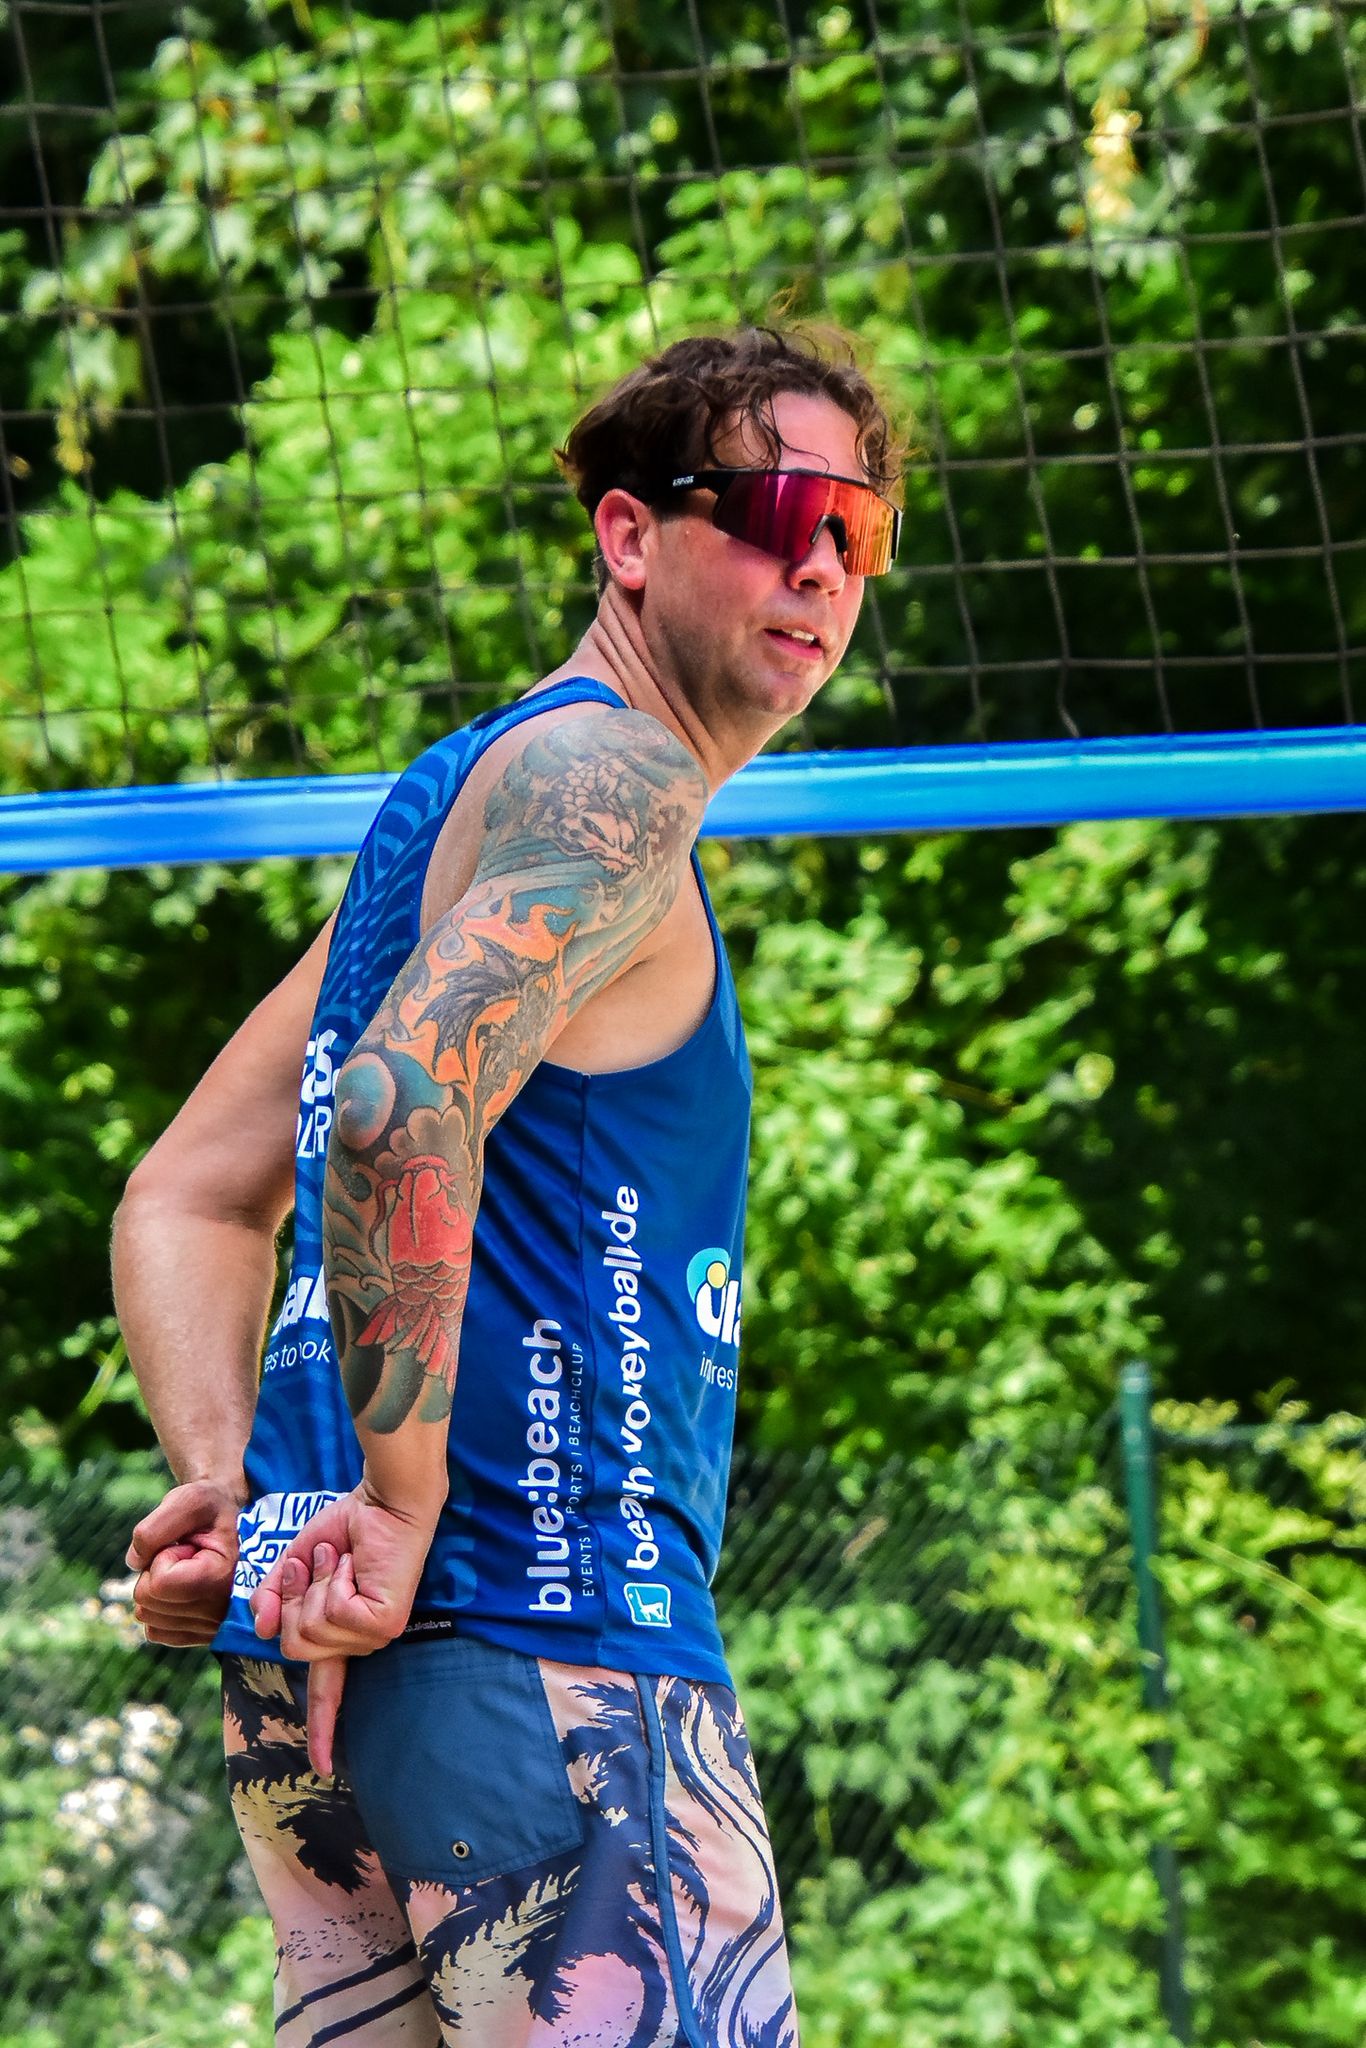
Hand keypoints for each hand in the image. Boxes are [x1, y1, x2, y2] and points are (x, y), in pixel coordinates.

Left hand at [125, 1478, 243, 1647]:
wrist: (231, 1524)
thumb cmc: (211, 1509)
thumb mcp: (188, 1499)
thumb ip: (154, 1528)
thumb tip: (134, 1563)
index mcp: (224, 1578)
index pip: (160, 1582)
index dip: (162, 1556)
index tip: (188, 1544)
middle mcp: (221, 1612)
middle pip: (148, 1600)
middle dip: (156, 1570)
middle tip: (186, 1554)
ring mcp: (210, 1629)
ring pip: (147, 1616)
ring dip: (157, 1587)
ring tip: (186, 1569)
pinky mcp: (198, 1637)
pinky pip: (153, 1630)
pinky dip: (158, 1606)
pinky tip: (180, 1587)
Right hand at [250, 1480, 438, 1776]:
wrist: (382, 1501)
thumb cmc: (345, 1530)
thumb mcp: (292, 1568)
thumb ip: (273, 1601)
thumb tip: (262, 1631)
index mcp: (341, 1635)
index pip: (328, 1692)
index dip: (320, 1729)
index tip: (322, 1768)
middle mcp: (360, 1642)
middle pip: (295, 1647)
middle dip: (294, 1597)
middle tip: (318, 1561)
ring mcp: (375, 1634)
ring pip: (311, 1631)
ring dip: (315, 1583)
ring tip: (339, 1560)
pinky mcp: (384, 1622)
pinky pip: (334, 1614)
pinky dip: (334, 1580)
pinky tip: (353, 1565)